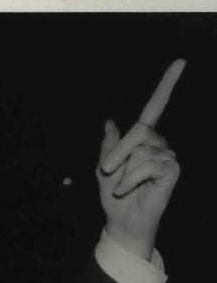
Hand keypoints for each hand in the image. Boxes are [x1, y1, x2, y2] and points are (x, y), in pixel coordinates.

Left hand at [98, 58, 183, 260]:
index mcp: (142, 139)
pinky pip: (148, 165)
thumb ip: (109, 145)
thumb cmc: (112, 196)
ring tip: (122, 186)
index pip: (155, 107)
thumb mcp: (103, 168)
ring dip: (123, 171)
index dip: (167, 85)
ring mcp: (167, 156)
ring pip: (141, 150)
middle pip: (140, 131)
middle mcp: (158, 143)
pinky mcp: (172, 170)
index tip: (180, 62)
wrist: (120, 220)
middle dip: (118, 152)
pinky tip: (127, 190)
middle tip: (106, 171)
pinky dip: (130, 179)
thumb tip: (110, 121)